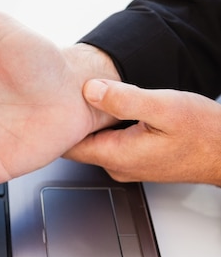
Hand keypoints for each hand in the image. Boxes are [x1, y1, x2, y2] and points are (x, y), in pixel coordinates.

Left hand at [65, 78, 220, 185]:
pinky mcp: (138, 160)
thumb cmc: (203, 134)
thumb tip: (90, 90)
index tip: (53, 103)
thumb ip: (124, 100)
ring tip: (89, 98)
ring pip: (96, 142)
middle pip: (79, 144)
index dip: (57, 125)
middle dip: (72, 121)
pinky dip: (108, 126)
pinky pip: (112, 143)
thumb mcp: (163, 108)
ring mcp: (127, 165)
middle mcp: (117, 166)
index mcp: (117, 155)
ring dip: (91, 123)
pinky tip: (114, 109)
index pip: (68, 147)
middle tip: (67, 95)